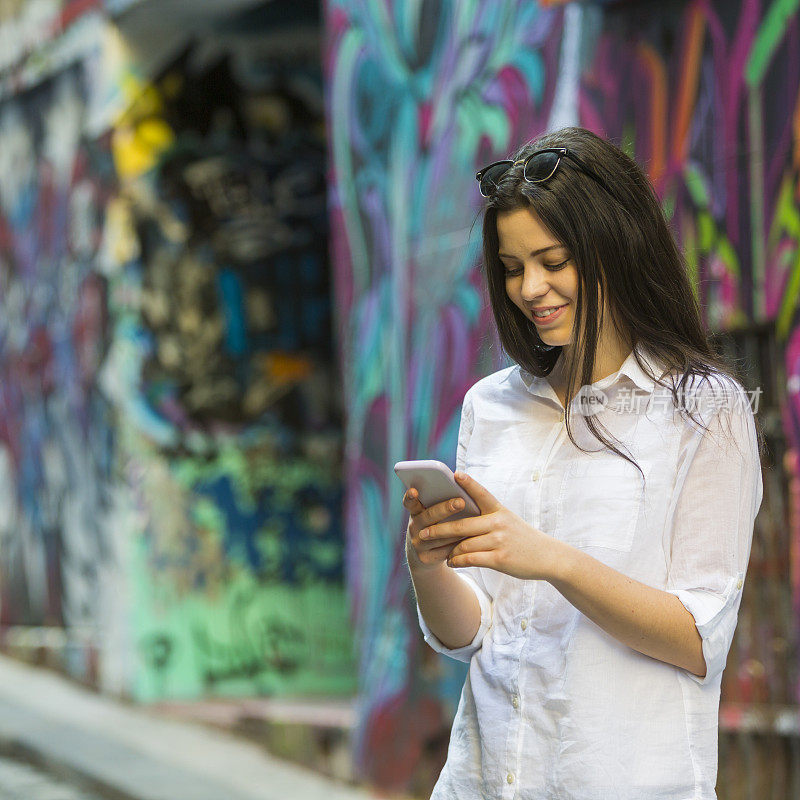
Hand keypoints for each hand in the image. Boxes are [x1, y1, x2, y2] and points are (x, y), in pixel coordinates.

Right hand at [402, 487, 468, 571]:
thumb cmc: (435, 525)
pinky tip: (471, 538)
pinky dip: (458, 544)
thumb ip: (439, 503)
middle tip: (460, 502)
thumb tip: (460, 487)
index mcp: (415, 512)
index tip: (414, 490)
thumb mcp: (432, 514)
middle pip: (428, 516)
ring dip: (456, 528)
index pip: (410, 503)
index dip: (410, 497)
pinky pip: (445, 550)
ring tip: (473, 520)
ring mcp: (418, 544)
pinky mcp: (426, 558)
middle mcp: (414, 527)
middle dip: (445, 509)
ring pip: (439, 535)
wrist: (425, 554)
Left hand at [420, 472, 559, 580]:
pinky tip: (451, 561)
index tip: (455, 474)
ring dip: (448, 549)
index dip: (469, 483)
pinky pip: (471, 559)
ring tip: (439, 551)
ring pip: (463, 544)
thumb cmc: (522, 537)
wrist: (548, 557)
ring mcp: (499, 541)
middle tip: (422, 532)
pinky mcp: (500, 559)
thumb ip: (487, 517)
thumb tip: (458, 517)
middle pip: (462, 524)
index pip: (482, 494)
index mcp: (499, 510)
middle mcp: (498, 523)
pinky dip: (457, 560)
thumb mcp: (508, 520)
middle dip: (439, 529)